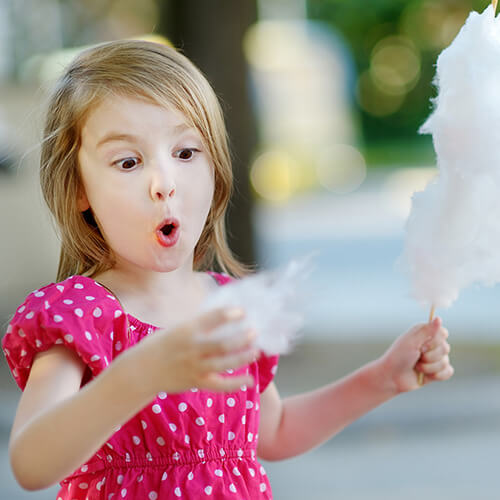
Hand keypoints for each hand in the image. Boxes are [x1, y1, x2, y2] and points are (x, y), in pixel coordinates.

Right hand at [137, 307, 257, 394]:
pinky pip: (220, 385)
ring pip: (224, 363)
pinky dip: (236, 384)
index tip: (243, 311)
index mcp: (186, 330)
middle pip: (222, 344)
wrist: (141, 371)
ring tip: (255, 351)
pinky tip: (250, 380)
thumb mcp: (177, 329)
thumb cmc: (160, 345)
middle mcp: (191, 348)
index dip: (229, 314)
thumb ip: (198, 325)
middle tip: (255, 331)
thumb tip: (223, 317)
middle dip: (241, 338)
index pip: (212, 318)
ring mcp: (194, 366)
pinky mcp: (196, 382)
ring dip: (242, 357)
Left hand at [379, 317, 453, 393]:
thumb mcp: (412, 342)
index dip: (435, 341)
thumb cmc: (398, 357)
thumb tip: (438, 318)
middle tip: (416, 357)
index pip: (443, 333)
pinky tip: (426, 376)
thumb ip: (427, 331)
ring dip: (429, 367)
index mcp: (424, 333)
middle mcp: (431, 344)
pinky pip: (448, 372)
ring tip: (417, 367)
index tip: (421, 346)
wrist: (391, 377)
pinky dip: (437, 375)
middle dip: (430, 356)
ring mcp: (434, 358)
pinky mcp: (436, 371)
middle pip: (446, 348)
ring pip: (445, 362)